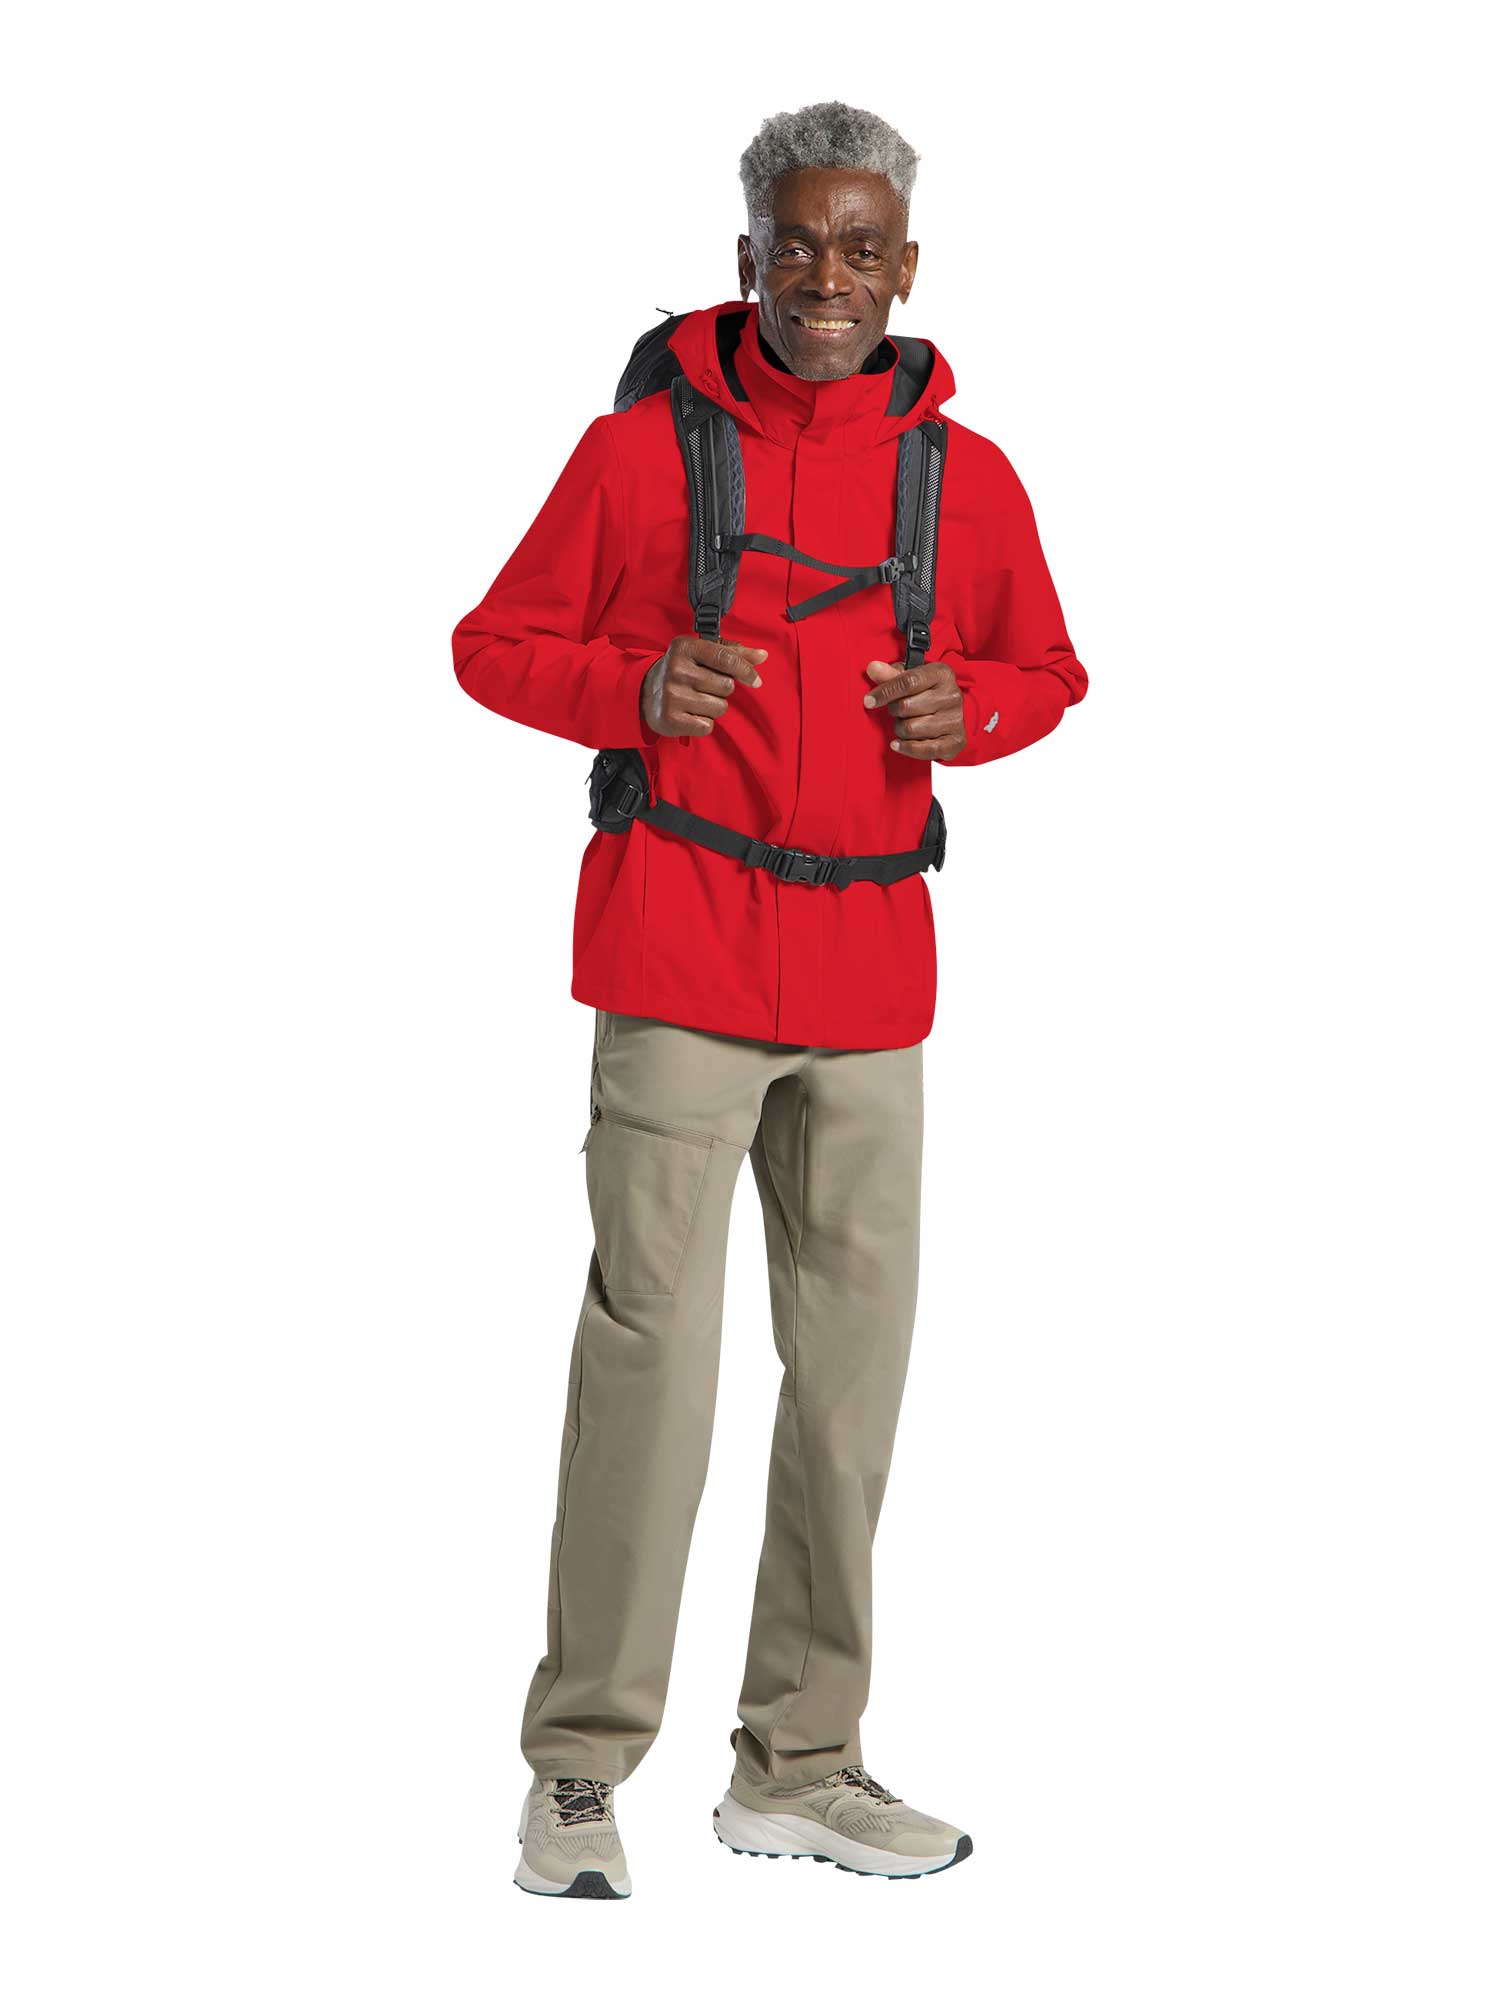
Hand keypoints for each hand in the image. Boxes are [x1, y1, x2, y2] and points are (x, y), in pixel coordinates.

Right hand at [641, 637, 765, 736]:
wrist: (645, 693)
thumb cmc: (682, 670)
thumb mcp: (702, 653)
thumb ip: (733, 653)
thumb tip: (762, 655)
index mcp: (685, 647)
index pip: (726, 658)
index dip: (746, 670)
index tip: (756, 681)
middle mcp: (676, 669)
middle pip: (726, 686)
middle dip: (722, 690)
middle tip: (705, 687)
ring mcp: (672, 695)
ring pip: (719, 707)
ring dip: (714, 707)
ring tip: (696, 700)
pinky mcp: (670, 719)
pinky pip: (707, 725)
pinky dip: (704, 723)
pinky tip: (690, 713)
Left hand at [862, 659, 967, 759]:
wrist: (948, 713)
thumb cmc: (925, 692)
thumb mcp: (909, 678)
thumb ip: (889, 675)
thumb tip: (872, 668)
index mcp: (942, 674)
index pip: (908, 682)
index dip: (885, 692)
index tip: (868, 701)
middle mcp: (952, 695)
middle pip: (906, 706)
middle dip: (894, 711)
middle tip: (896, 710)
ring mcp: (956, 719)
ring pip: (911, 729)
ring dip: (900, 729)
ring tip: (905, 723)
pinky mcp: (956, 741)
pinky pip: (925, 750)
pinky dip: (906, 748)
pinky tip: (897, 744)